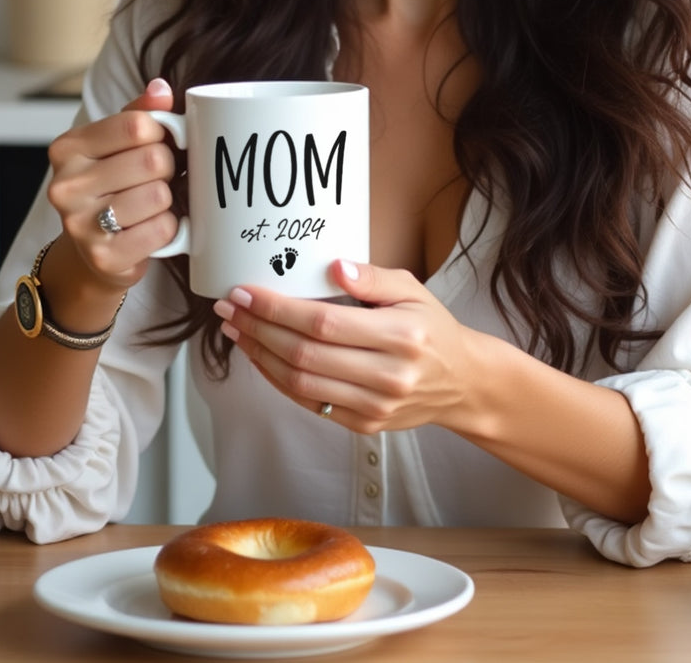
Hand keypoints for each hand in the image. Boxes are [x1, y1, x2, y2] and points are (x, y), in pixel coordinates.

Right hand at [45, 77, 179, 294]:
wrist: (95, 251)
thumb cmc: (114, 187)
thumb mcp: (120, 144)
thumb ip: (141, 112)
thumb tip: (160, 88)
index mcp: (68, 148)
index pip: (136, 124)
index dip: (162, 134)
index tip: (158, 144)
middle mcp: (65, 185)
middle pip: (152, 159)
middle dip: (167, 168)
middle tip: (156, 178)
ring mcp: (80, 224)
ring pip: (159, 195)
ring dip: (167, 200)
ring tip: (150, 204)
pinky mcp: (103, 256)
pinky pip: (162, 229)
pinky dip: (169, 228)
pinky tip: (151, 227)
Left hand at [214, 261, 481, 433]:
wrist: (461, 382)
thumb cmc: (432, 328)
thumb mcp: (412, 290)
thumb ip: (372, 277)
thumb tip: (333, 266)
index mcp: (400, 335)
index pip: (323, 322)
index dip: (277, 308)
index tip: (245, 293)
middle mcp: (388, 375)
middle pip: (304, 354)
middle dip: (257, 329)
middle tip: (229, 309)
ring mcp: (375, 405)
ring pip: (300, 383)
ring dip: (260, 356)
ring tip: (236, 331)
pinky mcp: (365, 424)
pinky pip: (310, 403)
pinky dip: (278, 380)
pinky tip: (262, 356)